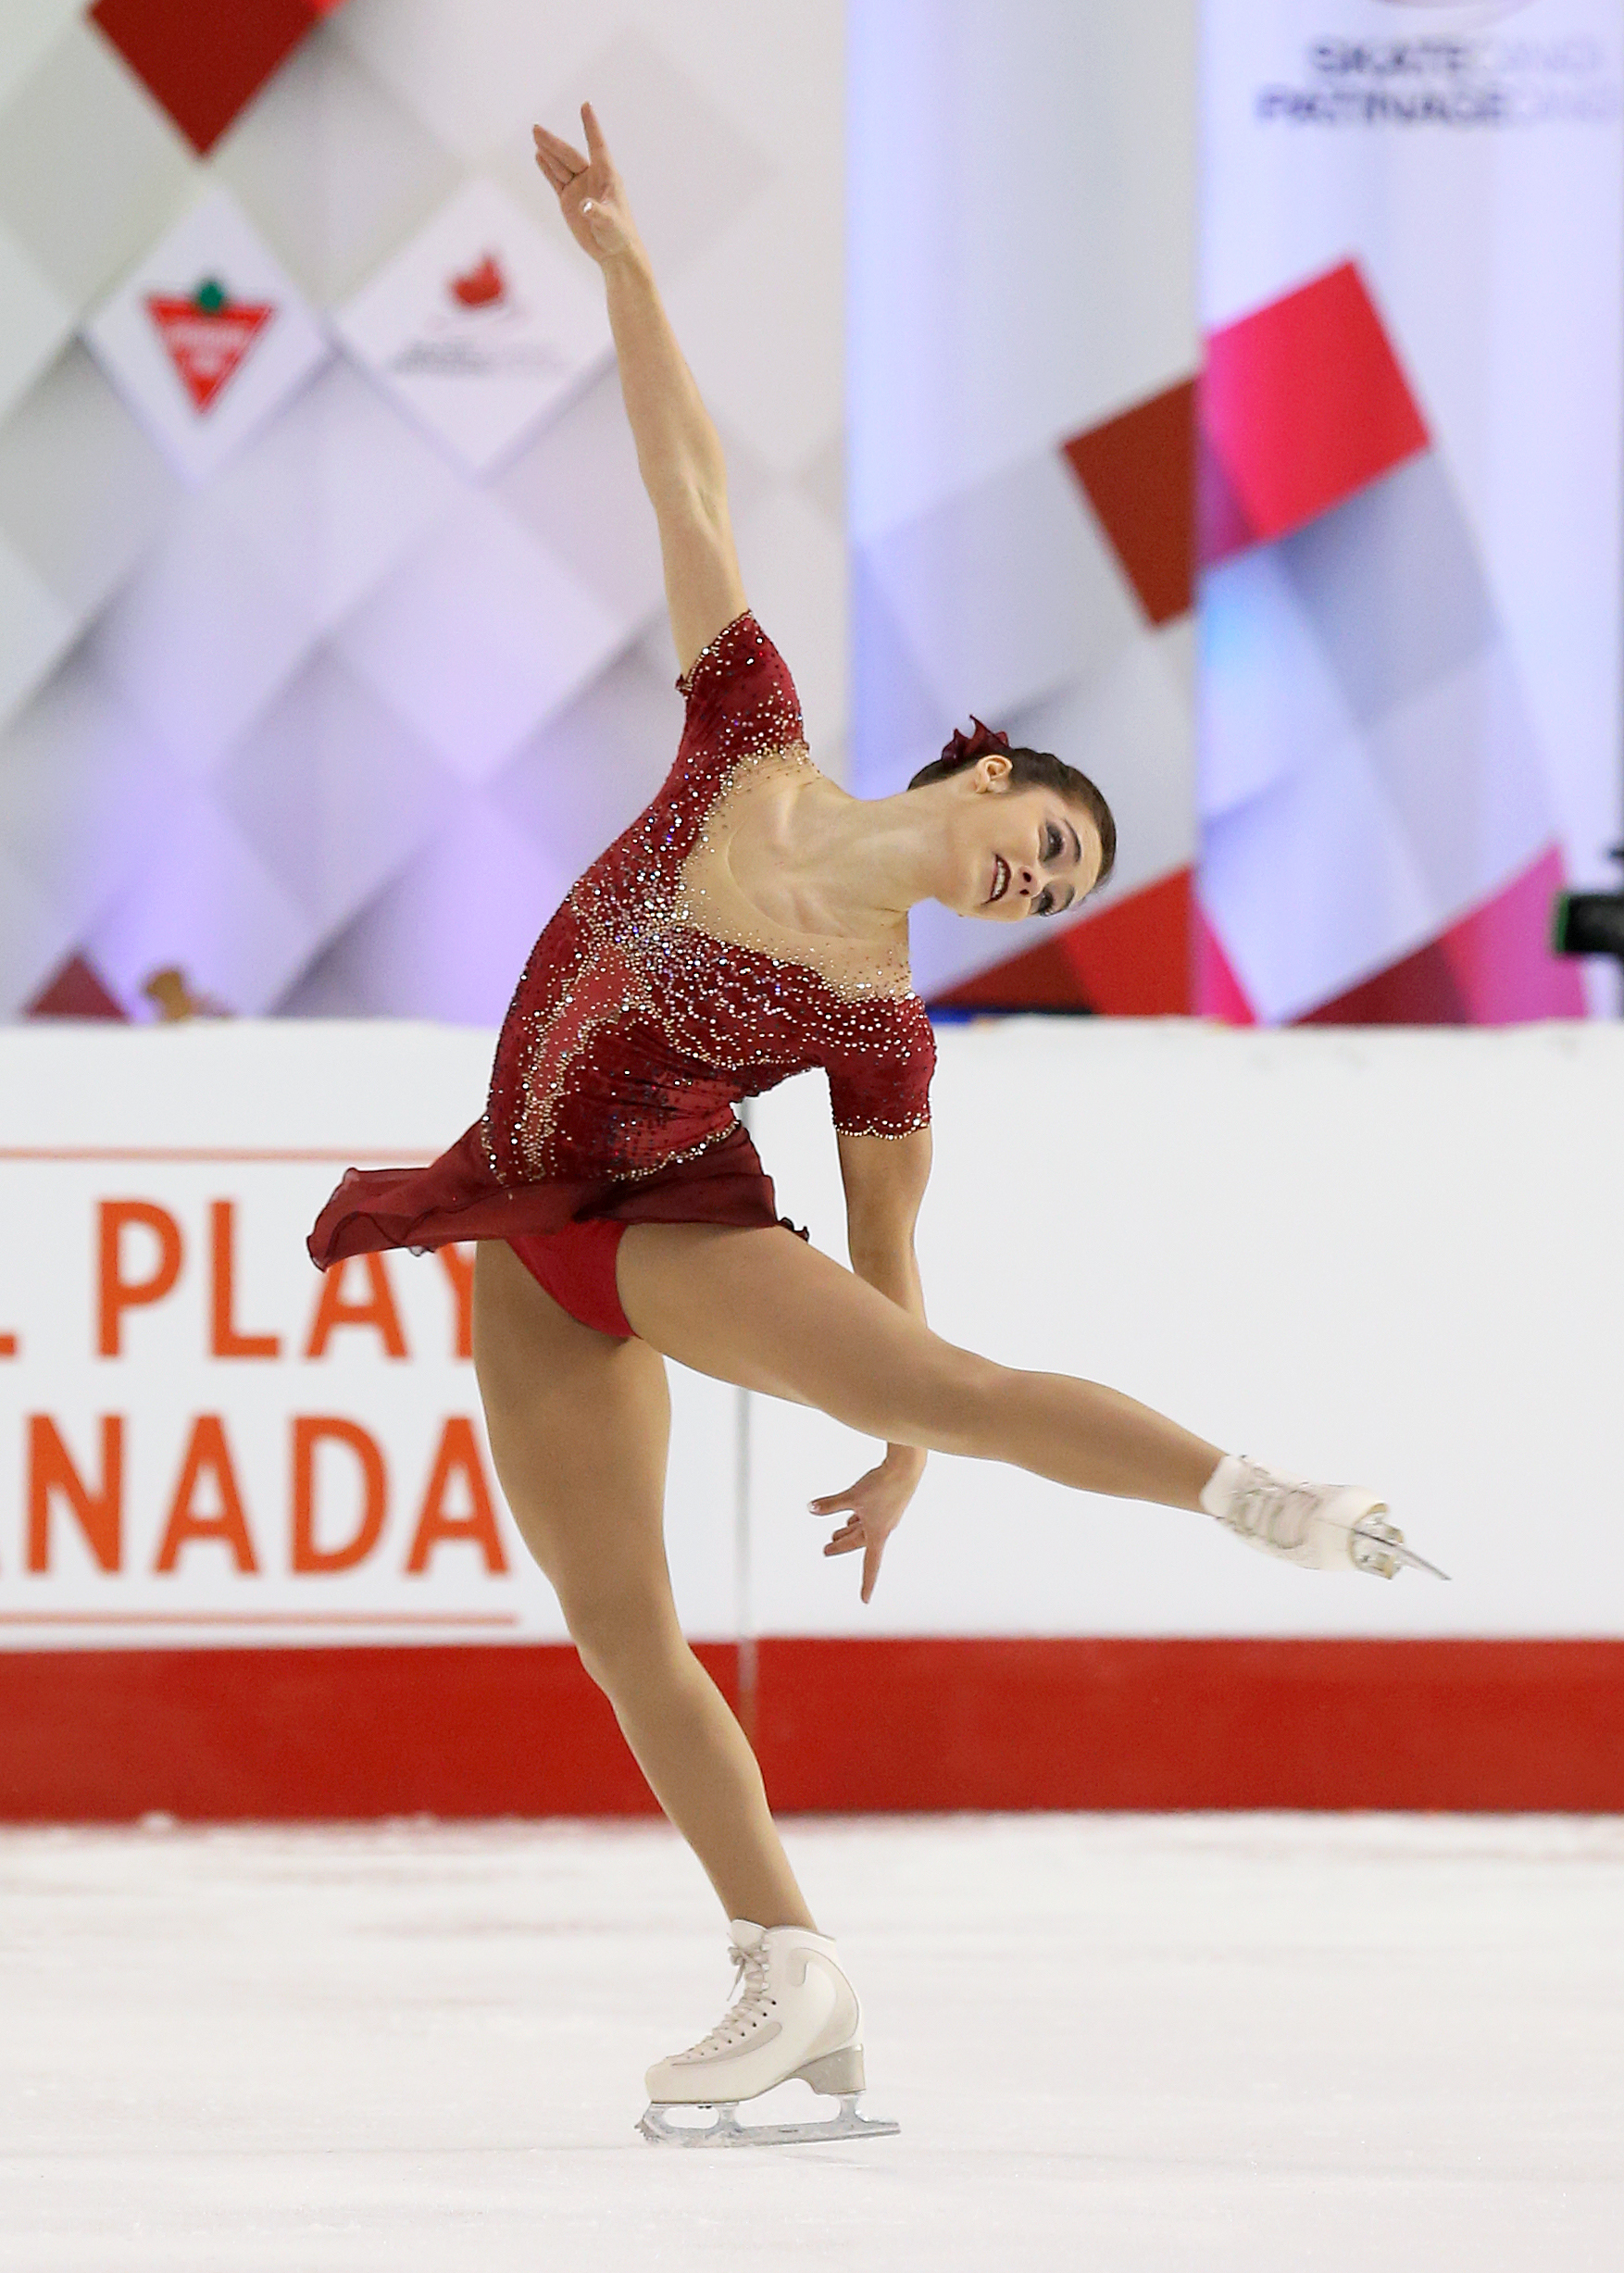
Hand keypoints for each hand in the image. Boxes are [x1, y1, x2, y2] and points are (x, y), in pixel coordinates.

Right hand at [532, 102, 638, 263]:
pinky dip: (547, 168)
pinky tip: (539, 155)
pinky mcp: (569, 200)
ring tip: (536, 136)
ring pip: (560, 165)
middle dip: (553, 143)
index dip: (591, 127)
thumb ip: (598, 213)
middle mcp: (592, 177)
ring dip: (548, 151)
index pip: (597, 145)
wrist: (613, 252)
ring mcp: (579, 187)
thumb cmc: (618, 236)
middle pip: (569, 156)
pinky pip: (556, 180)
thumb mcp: (609, 224)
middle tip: (536, 130)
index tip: (586, 105)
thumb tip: (584, 207)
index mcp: (607, 176)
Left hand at [810, 1452, 924, 1604]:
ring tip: (834, 1534)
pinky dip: (858, 1520)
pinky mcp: (888, 1503)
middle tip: (825, 1550)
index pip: (870, 1566)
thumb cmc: (882, 1484)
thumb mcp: (852, 1495)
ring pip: (864, 1530)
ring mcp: (887, 1516)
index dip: (866, 1584)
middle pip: (859, 1543)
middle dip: (841, 1546)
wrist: (907, 1467)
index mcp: (877, 1534)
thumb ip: (831, 1504)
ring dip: (848, 1533)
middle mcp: (883, 1528)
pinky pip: (869, 1518)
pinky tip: (850, 1517)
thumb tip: (810, 1508)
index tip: (864, 1600)